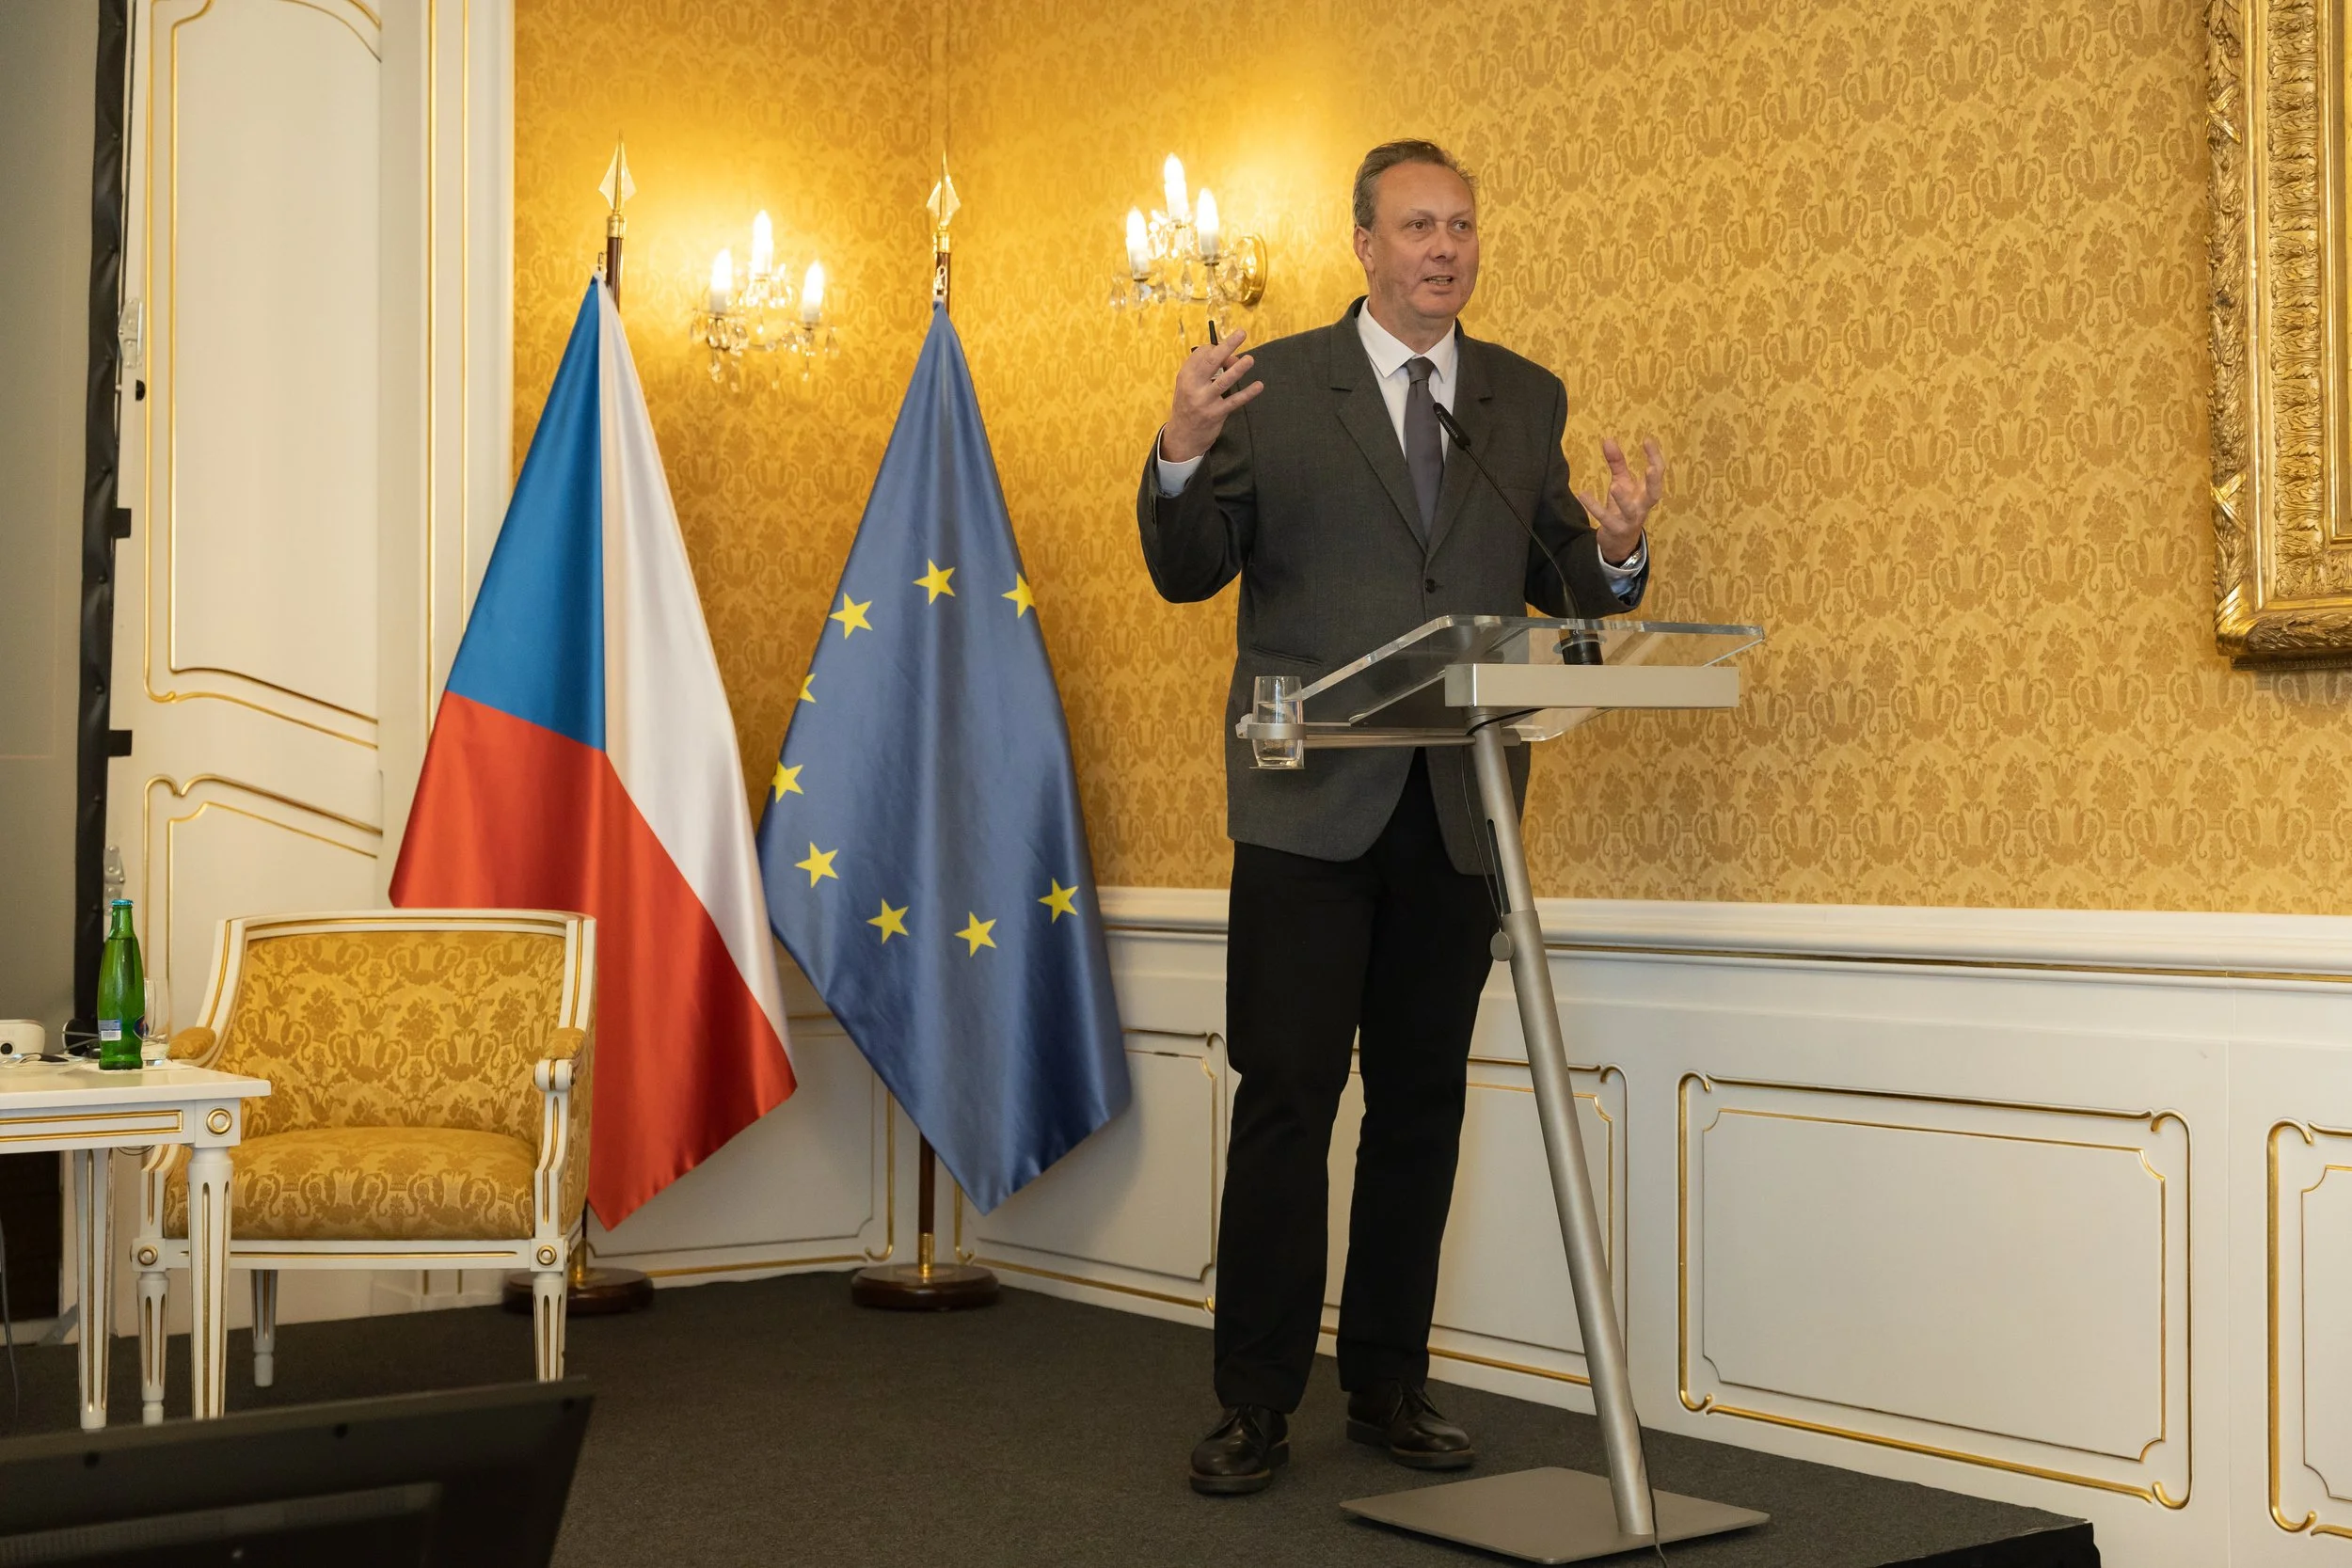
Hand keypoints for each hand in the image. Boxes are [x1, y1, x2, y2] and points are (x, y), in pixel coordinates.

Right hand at [1160, 330, 1264, 463]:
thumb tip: (1233, 359)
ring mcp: (1204, 401)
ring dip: (1238, 369)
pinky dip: (1247, 393)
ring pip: (1223, 381)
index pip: (1202, 354)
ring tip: (1250, 359)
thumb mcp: (1190, 386)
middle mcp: (1192, 386)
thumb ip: (1208, 371)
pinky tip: (1258, 386)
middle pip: (1211, 361)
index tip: (1227, 349)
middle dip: (1227, 346)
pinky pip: (1234, 401)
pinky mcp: (1215, 414)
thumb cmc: (1189, 405)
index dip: (1217, 347)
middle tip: (1241, 333)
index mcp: (1185, 376)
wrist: (1182, 436)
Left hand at [1574, 436, 1664, 565]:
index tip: (1647, 440)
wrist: (1619, 541)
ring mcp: (1630, 520)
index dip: (1655, 457)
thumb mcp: (1622, 483)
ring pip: (1630, 510)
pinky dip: (1594, 507)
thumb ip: (1617, 463)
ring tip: (1614, 486)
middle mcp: (1642, 506)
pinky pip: (1606, 519)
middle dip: (1654, 482)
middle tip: (1651, 469)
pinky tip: (1583, 494)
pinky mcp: (1615, 529)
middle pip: (1654, 494)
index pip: (1657, 473)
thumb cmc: (1624, 506)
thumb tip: (1607, 439)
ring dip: (1623, 499)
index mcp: (1646, 492)